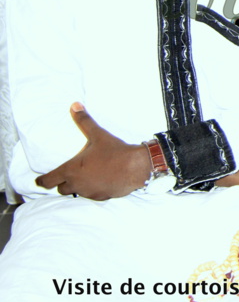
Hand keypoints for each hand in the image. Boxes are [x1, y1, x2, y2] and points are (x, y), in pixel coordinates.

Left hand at [35, 103, 150, 199]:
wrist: (135, 166)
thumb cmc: (114, 151)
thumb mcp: (97, 134)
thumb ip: (84, 121)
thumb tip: (74, 105)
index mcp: (71, 169)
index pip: (48, 181)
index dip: (42, 181)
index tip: (40, 180)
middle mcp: (77, 184)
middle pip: (61, 189)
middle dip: (62, 183)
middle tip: (68, 175)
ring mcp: (89, 192)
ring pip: (77, 193)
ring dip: (78, 187)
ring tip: (86, 177)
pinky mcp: (101, 196)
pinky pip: (91, 195)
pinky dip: (92, 190)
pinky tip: (100, 182)